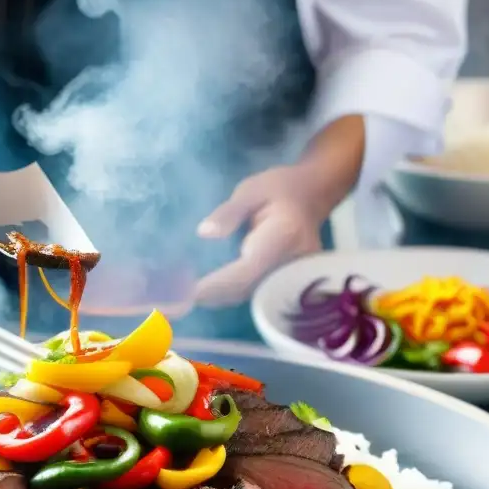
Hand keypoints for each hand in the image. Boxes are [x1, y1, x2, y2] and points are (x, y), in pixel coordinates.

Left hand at [192, 164, 328, 307]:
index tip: (188, 291)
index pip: (247, 269)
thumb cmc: (280, 188)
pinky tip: (204, 292)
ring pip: (251, 295)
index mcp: (284, 235)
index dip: (217, 284)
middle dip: (211, 296)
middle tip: (175, 300)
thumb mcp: (251, 190)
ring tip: (183, 299)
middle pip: (248, 289)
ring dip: (217, 299)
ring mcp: (294, 276)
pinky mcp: (287, 282)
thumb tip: (204, 233)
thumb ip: (229, 212)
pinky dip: (228, 295)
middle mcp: (292, 262)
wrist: (314, 195)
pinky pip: (256, 293)